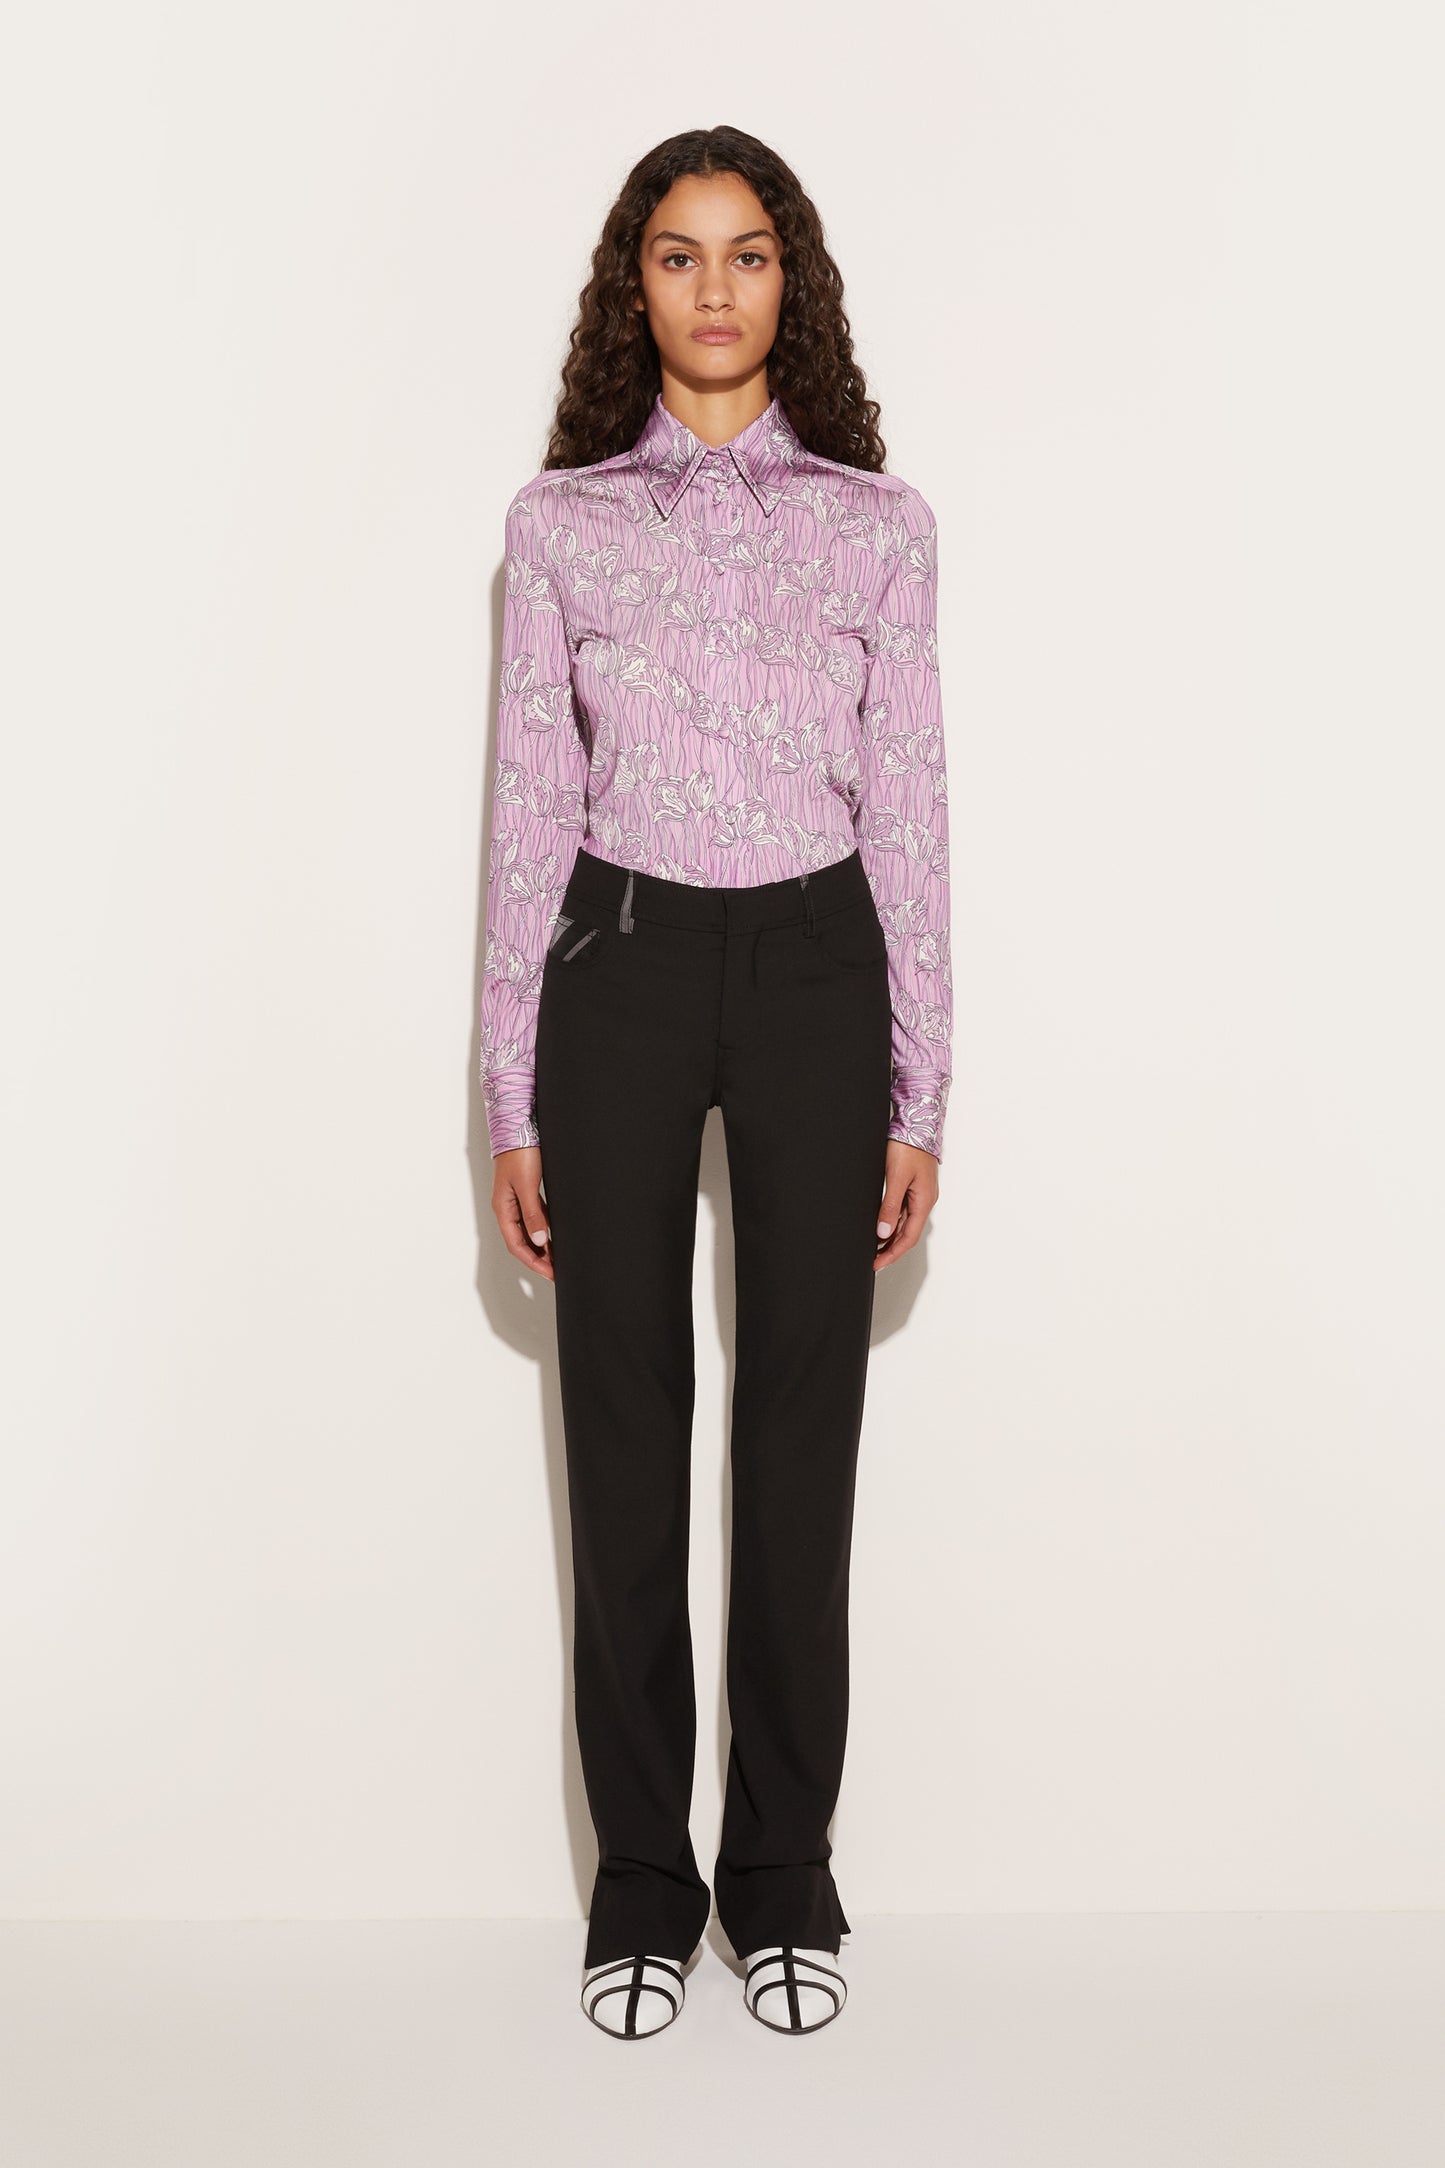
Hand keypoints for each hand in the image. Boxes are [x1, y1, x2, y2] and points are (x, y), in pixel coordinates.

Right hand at [492, 1146, 553, 1279]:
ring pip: (528, 1230)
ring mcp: (516, 1199)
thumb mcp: (527, 1186)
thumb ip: (533, 1214)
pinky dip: (544, 1229)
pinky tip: (554, 1235)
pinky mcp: (526, 1191)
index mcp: (503, 1208)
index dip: (533, 1261)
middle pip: (521, 1241)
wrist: (519, 1126)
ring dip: (542, 1245)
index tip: (549, 1273)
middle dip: (538, 1258)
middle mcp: (508, 1207)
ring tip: (557, 1257)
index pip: (516, 1244)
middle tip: (556, 1270)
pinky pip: (535, 1217)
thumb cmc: (519, 1153)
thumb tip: (540, 1240)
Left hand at [874, 1141, 938, 1269]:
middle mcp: (924, 1200)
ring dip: (891, 1236)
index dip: (892, 1253)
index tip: (877, 1264)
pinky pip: (903, 1210)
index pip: (908, 1237)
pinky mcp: (913, 1185)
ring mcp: (920, 1193)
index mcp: (924, 1201)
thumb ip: (890, 1206)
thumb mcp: (896, 1178)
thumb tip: (884, 1232)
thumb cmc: (909, 1146)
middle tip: (873, 1260)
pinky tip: (881, 1224)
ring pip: (905, 1223)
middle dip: (891, 1249)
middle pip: (908, 1233)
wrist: (916, 1122)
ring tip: (874, 1247)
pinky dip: (892, 1221)